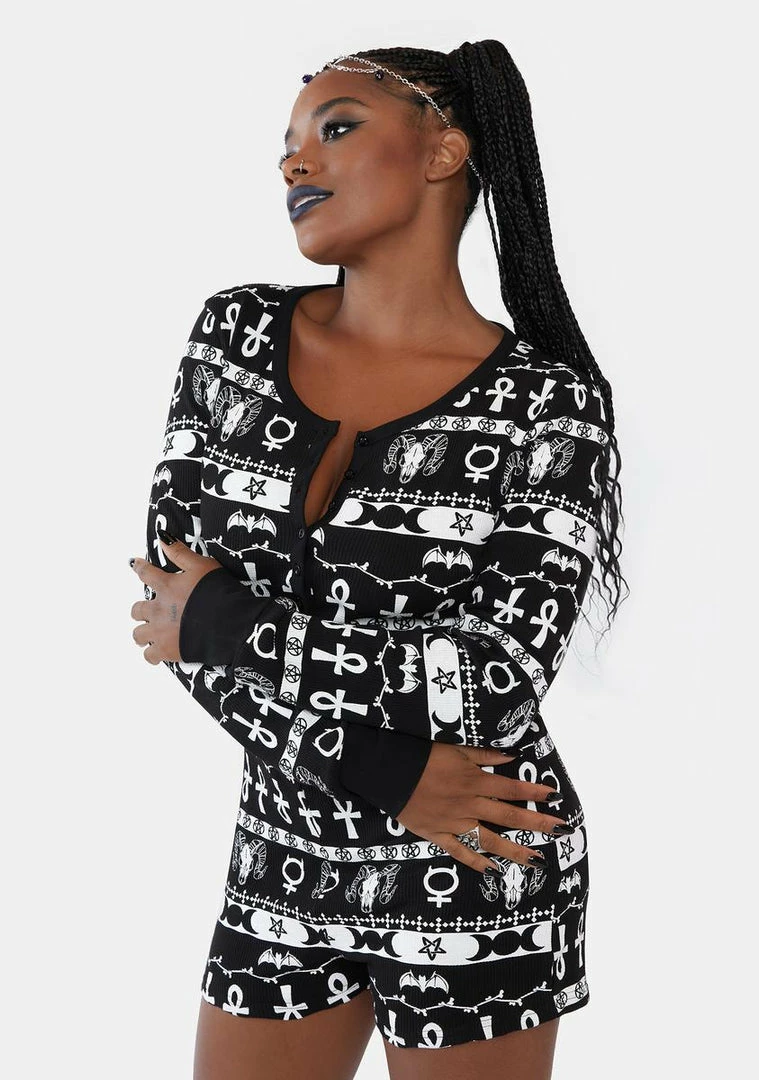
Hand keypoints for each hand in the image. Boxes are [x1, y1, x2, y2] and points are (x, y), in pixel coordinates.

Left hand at [129, 534, 222, 663]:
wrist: (229, 623)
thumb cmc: (219, 592)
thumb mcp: (202, 565)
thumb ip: (180, 553)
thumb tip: (162, 536)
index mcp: (166, 586)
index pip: (145, 573)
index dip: (140, 568)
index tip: (136, 565)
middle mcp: (158, 609)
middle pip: (136, 610)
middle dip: (142, 610)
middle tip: (152, 611)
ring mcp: (160, 632)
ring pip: (138, 635)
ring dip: (143, 633)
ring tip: (152, 634)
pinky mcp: (167, 651)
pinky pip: (150, 656)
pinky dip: (153, 654)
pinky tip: (159, 652)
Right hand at [394, 742, 566, 873]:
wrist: (388, 773)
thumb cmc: (423, 756)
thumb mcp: (456, 749)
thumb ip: (485, 755)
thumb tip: (512, 756)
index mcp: (475, 781)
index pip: (513, 789)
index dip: (535, 792)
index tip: (556, 797)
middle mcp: (470, 805)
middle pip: (510, 817)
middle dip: (537, 825)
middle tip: (561, 832)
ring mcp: (455, 823)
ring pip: (490, 840)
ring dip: (515, 850)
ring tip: (537, 861)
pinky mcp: (438, 835)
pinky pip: (460, 852)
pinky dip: (477, 862)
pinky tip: (494, 872)